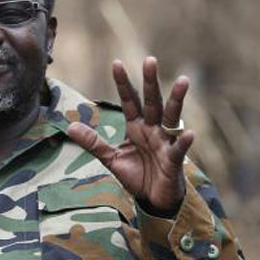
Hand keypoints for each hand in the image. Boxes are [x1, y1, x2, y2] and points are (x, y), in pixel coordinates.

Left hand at [66, 57, 193, 214]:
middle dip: (150, 82)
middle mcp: (152, 129)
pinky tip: (188, 133)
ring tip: (183, 81)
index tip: (116, 63)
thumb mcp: (110, 158)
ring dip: (176, 100)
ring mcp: (165, 142)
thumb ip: (93, 142)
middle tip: (150, 60)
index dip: (123, 84)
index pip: (129, 101)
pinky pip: (179, 149)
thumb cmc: (136, 175)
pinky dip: (183, 141)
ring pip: (171, 117)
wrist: (153, 199)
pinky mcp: (173, 160)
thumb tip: (70, 126)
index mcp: (136, 127)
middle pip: (151, 102)